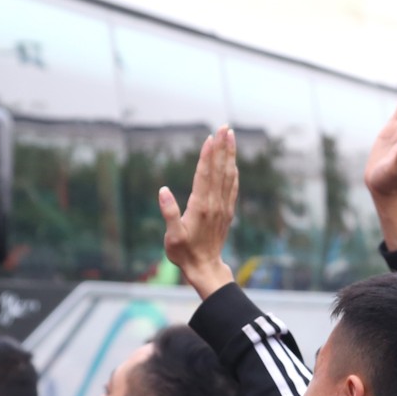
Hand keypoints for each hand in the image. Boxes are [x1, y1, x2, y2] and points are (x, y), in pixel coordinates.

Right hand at [160, 127, 238, 298]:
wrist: (205, 268)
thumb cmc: (184, 253)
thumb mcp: (171, 237)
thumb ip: (168, 213)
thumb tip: (163, 190)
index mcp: (201, 206)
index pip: (205, 175)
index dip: (207, 155)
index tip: (211, 137)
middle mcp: (215, 204)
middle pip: (219, 170)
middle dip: (222, 147)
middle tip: (224, 127)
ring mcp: (223, 207)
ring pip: (228, 175)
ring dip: (230, 155)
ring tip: (230, 137)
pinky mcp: (227, 212)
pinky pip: (232, 187)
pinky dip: (233, 172)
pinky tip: (233, 163)